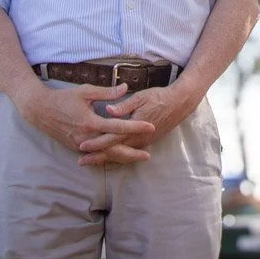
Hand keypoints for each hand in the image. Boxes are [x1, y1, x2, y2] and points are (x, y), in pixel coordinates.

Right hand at [15, 82, 155, 160]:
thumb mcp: (86, 91)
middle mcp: (86, 137)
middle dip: (132, 153)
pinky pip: (96, 155)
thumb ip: (107, 92)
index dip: (136, 127)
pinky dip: (108, 156)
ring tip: (137, 158)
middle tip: (148, 156)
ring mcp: (80, 145)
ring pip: (105, 155)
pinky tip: (119, 157)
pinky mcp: (76, 147)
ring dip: (121, 157)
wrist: (40, 111)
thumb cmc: (64, 98)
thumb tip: (126, 87)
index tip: (150, 126)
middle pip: (113, 149)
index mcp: (91, 122)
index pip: (118, 127)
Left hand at [76, 82, 201, 165]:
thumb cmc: (158, 97)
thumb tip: (108, 109)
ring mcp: (142, 142)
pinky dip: (116, 156)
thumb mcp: (140, 97)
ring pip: (121, 154)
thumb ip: (124, 105)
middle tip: (80, 161)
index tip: (82, 146)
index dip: (96, 143)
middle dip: (97, 156)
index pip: (111, 138)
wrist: (179, 104)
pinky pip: (128, 152)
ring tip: (91, 161)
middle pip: (113, 151)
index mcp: (133, 127)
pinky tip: (109, 157)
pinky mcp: (146, 142)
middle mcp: (137, 139)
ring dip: (105, 158)